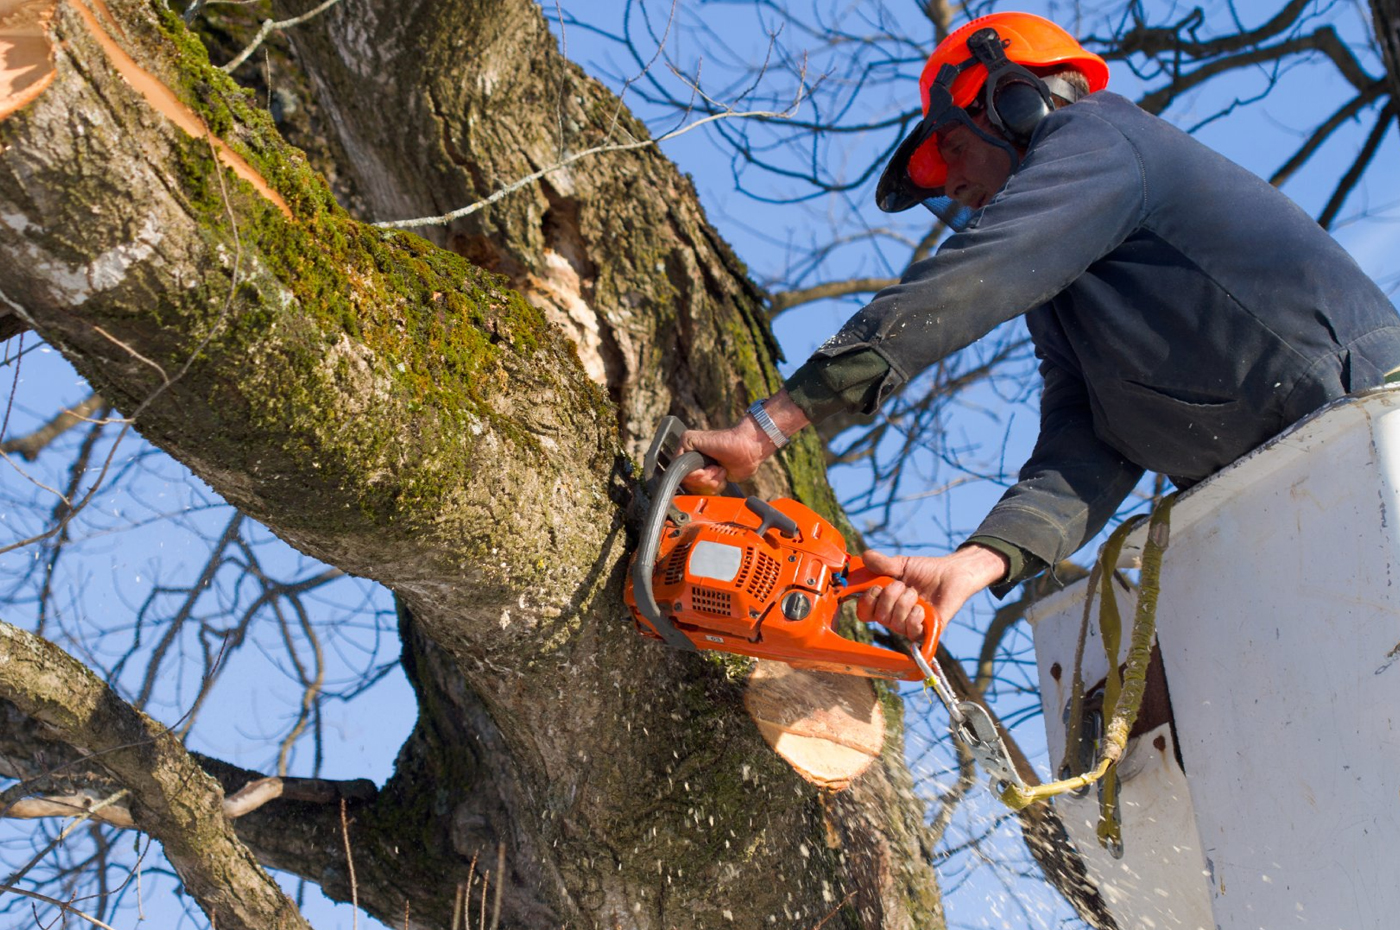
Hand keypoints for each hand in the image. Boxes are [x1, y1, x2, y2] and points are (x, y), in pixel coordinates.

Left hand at [679, 391, 809, 492]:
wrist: (748, 449)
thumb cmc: (740, 463)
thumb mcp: (718, 482)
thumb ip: (703, 485)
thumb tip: (692, 493)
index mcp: (698, 466)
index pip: (689, 487)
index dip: (703, 490)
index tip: (719, 484)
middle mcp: (690, 456)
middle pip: (686, 483)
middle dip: (705, 485)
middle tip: (719, 473)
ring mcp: (687, 448)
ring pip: (685, 476)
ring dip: (705, 479)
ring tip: (718, 469)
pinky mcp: (687, 439)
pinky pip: (682, 464)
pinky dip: (699, 472)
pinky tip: (712, 465)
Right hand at [855, 545, 1009, 638]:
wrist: (951, 574)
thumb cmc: (926, 571)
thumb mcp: (901, 564)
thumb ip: (882, 563)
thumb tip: (865, 557)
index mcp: (884, 602)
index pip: (864, 612)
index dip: (866, 601)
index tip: (876, 587)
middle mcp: (893, 617)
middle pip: (879, 616)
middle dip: (890, 596)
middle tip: (903, 585)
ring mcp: (908, 625)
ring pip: (895, 622)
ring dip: (905, 603)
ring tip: (916, 593)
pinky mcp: (925, 631)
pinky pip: (911, 630)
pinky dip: (915, 616)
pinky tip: (923, 607)